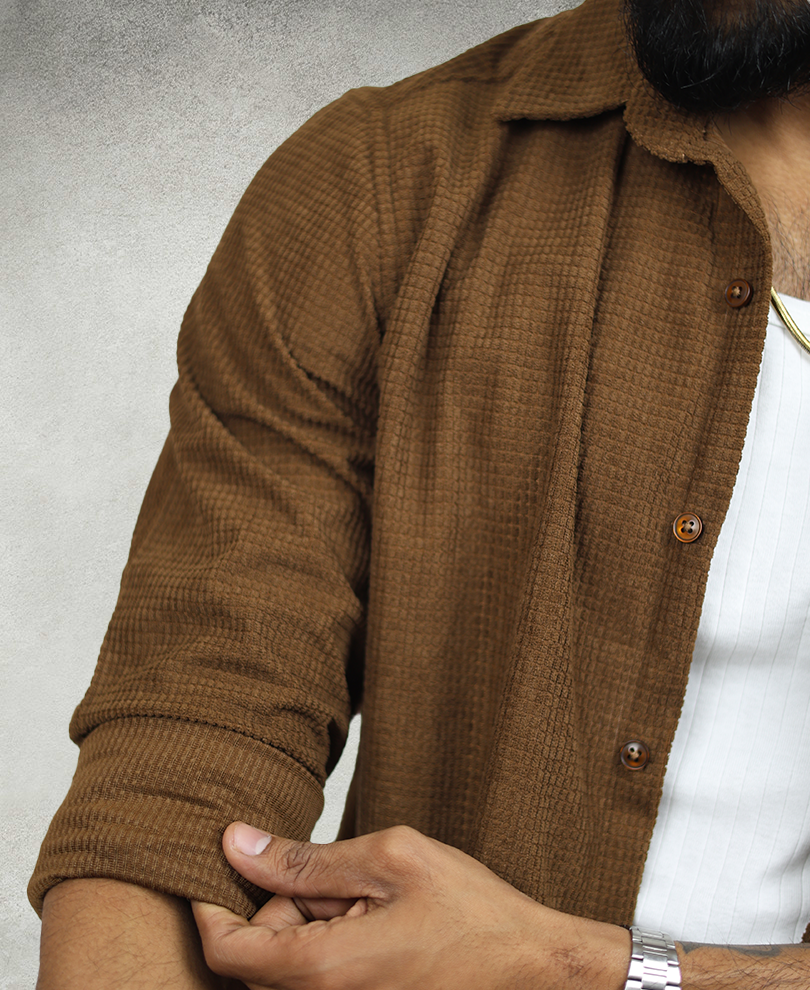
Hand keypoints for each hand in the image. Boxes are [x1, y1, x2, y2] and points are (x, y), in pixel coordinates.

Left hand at [191, 823, 628, 989]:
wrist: (531, 969)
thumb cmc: (470, 912)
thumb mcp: (388, 860)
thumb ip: (304, 859)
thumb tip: (235, 842)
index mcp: (323, 971)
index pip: (224, 951)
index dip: (210, 906)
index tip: (226, 866)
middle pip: (257, 957)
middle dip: (283, 909)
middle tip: (342, 883)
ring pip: (287, 971)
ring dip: (311, 931)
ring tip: (370, 908)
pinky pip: (319, 985)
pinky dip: (330, 952)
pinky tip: (376, 933)